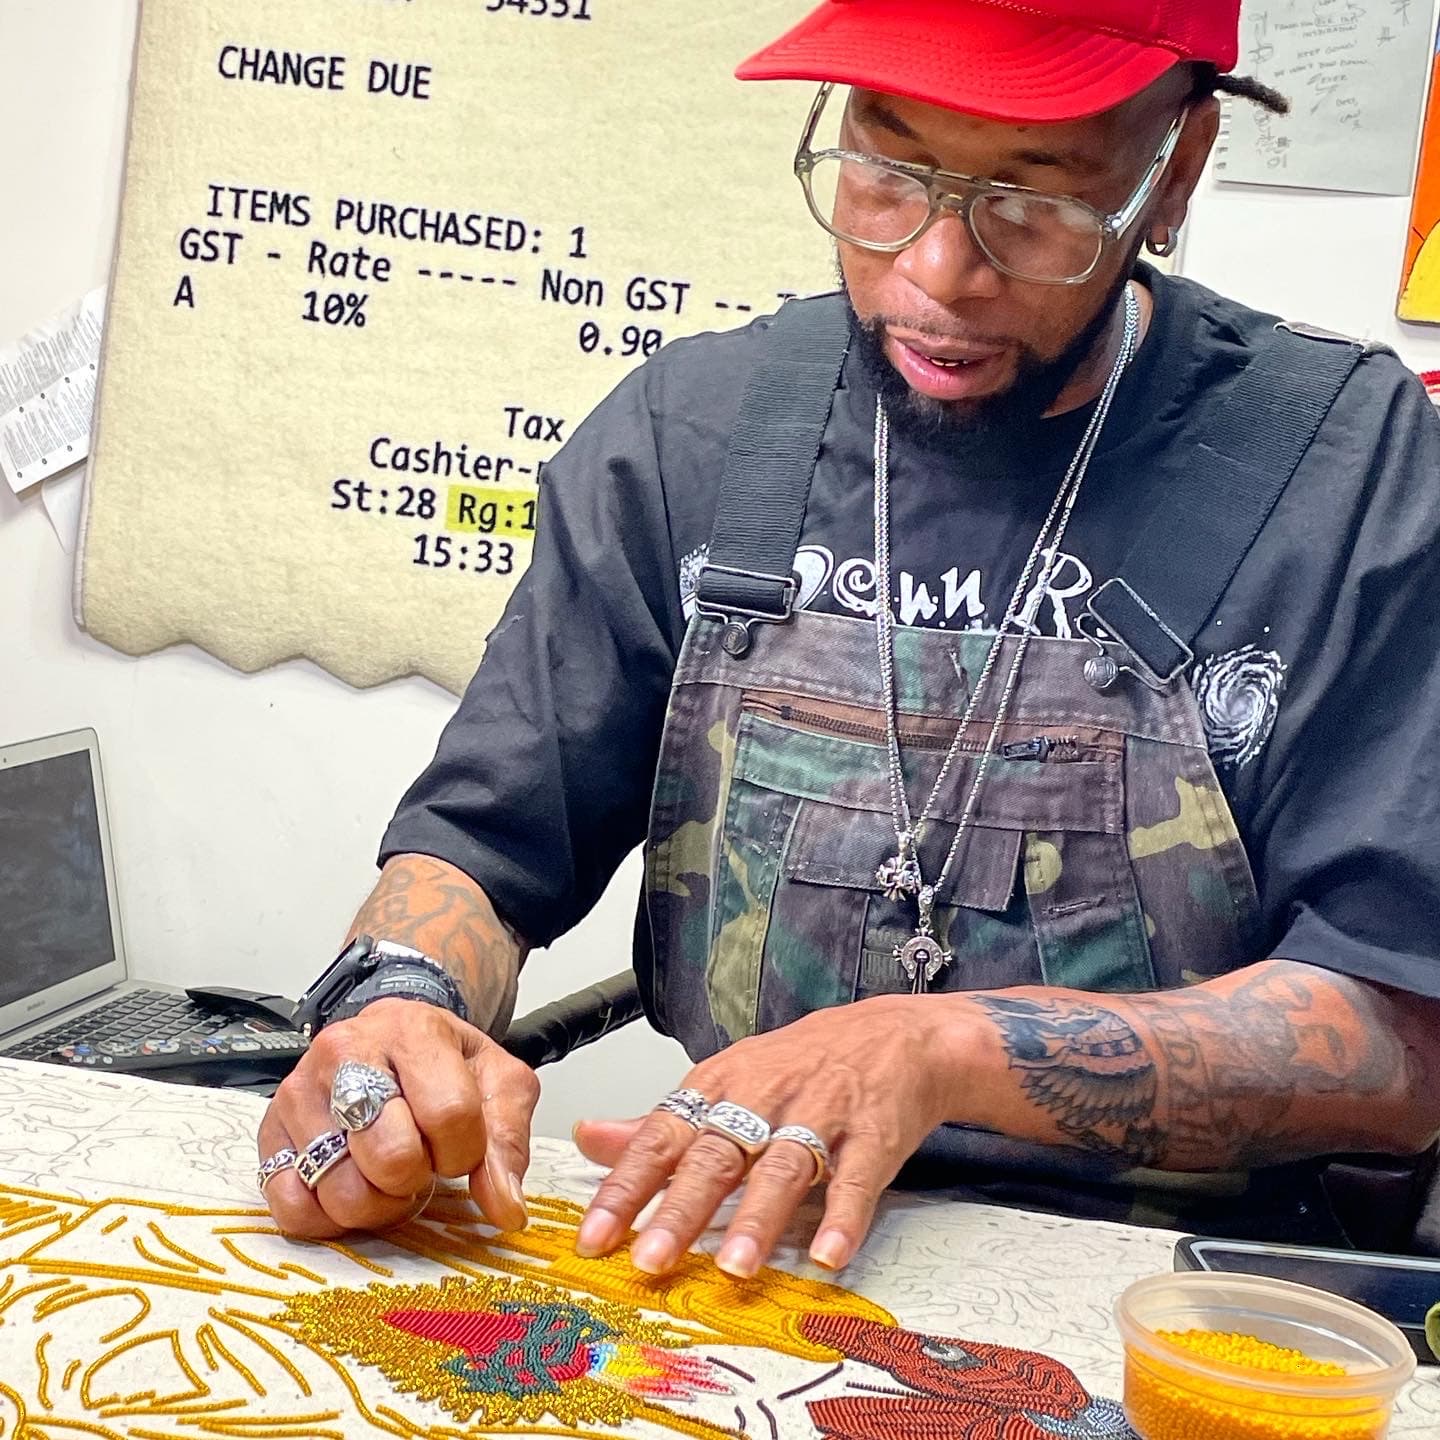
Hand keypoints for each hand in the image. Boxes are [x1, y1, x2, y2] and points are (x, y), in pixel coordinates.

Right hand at [258, 998, 538, 1236]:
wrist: (392, 1037)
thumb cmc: (444, 1064)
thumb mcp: (498, 1083)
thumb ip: (507, 1141)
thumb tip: (505, 1208)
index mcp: (411, 1032)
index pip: (449, 1115)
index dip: (464, 1150)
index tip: (459, 1146)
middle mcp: (345, 1053)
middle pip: (391, 1157)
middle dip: (417, 1178)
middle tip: (419, 1161)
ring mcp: (300, 1093)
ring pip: (342, 1191)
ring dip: (377, 1203)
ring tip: (386, 1173)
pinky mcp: (269, 1132)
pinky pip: (292, 1208)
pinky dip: (327, 1219)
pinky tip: (351, 1188)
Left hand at [571, 997, 956, 1277]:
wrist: (894, 1035)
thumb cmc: (800, 1065)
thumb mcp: (724, 1081)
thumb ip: (660, 1124)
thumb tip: (589, 1140)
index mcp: (721, 1085)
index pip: (662, 1137)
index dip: (627, 1186)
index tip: (595, 1234)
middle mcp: (765, 1097)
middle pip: (717, 1154)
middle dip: (682, 1209)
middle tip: (651, 1259)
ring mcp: (822, 1113)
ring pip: (783, 1166)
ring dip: (758, 1218)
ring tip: (733, 1267)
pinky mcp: (873, 1133)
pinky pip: (857, 1177)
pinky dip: (843, 1216)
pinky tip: (828, 1253)